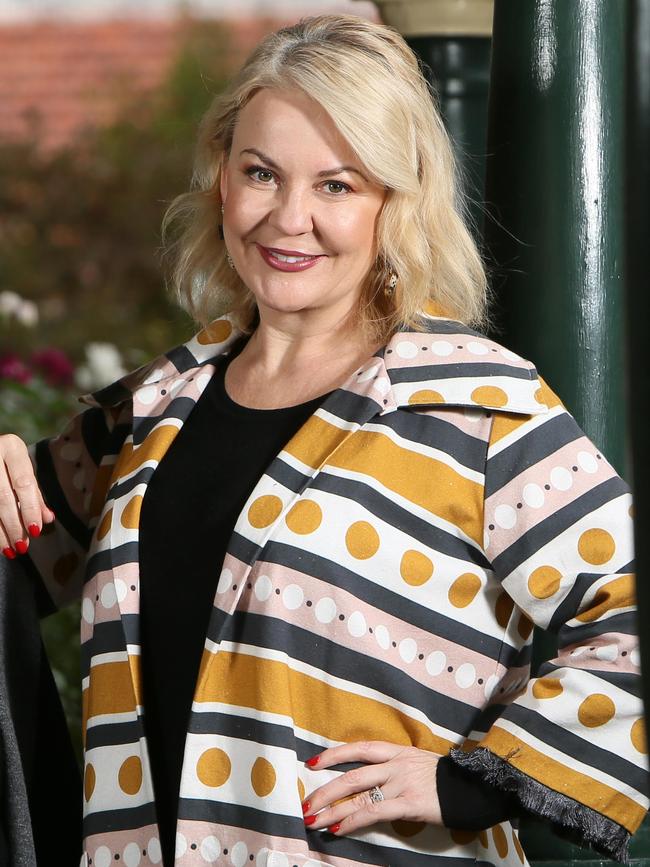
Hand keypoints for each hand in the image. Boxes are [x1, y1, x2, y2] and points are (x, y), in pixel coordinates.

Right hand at [0, 434, 54, 557]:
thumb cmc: (5, 459)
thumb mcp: (21, 469)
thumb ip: (34, 494)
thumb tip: (48, 518)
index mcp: (12, 447)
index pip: (24, 484)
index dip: (30, 509)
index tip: (36, 531)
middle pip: (4, 497)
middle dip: (14, 525)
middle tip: (22, 546)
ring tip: (9, 549)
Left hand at [302, 741, 441, 835]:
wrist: (473, 786)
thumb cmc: (444, 778)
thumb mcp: (418, 763)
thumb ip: (395, 767)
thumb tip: (372, 780)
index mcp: (397, 751)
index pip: (359, 749)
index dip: (334, 755)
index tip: (312, 762)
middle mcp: (396, 764)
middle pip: (352, 776)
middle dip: (325, 790)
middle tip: (306, 803)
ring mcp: (402, 783)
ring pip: (359, 796)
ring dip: (332, 810)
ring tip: (313, 820)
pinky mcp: (409, 804)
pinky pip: (374, 812)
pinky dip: (353, 821)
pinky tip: (339, 829)